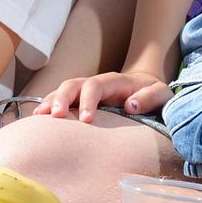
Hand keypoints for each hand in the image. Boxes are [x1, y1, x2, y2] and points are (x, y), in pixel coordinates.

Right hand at [39, 71, 170, 121]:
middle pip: (73, 84)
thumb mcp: (162, 94)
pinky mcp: (81, 101)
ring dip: (50, 101)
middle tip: (55, 117)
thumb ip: (150, 98)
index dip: (87, 100)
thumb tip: (131, 106)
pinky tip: (39, 118)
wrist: (148, 88)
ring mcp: (86, 91)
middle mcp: (96, 83)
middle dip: (61, 98)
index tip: (85, 120)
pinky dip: (49, 106)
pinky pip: (61, 100)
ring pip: (63, 90)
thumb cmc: (154, 94)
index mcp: (114, 81)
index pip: (95, 85)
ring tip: (39, 117)